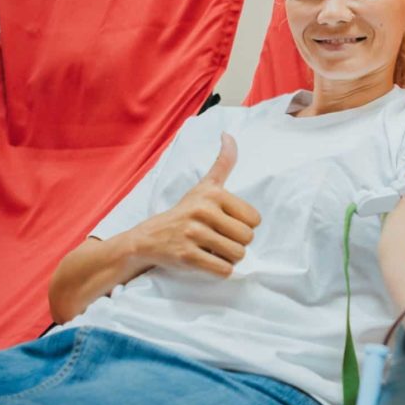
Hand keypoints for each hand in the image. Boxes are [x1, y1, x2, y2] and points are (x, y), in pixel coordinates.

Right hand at [129, 132, 261, 276]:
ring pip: (237, 255)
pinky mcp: (186, 256)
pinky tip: (206, 260)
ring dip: (228, 257)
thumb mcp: (204, 186)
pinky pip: (223, 270)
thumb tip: (229, 134)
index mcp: (213, 193)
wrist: (149, 238)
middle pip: (247, 239)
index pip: (255, 219)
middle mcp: (202, 211)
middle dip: (236, 244)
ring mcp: (193, 234)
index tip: (225, 224)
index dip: (243, 226)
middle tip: (217, 239)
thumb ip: (222, 163)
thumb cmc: (185, 212)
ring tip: (211, 249)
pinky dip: (219, 270)